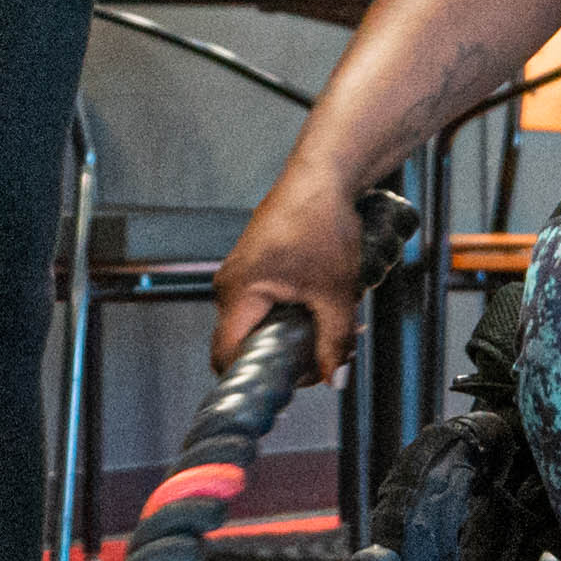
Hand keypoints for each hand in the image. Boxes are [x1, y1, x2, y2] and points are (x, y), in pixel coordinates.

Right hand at [213, 167, 362, 391]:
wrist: (323, 176)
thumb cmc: (320, 221)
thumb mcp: (335, 292)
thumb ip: (335, 341)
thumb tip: (334, 377)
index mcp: (239, 293)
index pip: (225, 355)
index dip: (252, 377)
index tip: (284, 384)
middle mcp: (229, 285)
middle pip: (243, 342)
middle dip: (282, 354)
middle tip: (320, 354)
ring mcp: (239, 273)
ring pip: (256, 322)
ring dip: (289, 331)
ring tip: (325, 324)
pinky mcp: (253, 265)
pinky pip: (262, 302)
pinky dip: (288, 310)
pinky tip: (317, 303)